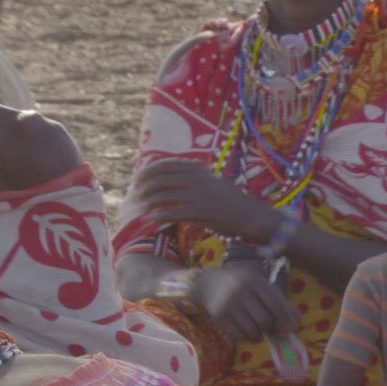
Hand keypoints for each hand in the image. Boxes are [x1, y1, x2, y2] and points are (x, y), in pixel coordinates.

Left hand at [129, 159, 276, 240]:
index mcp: (197, 168)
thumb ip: (190, 177)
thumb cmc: (228, 199)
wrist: (249, 213)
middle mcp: (195, 179)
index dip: (148, 171)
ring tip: (142, 209)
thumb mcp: (210, 180)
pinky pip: (171, 213)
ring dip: (148, 203)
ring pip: (162, 197)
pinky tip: (150, 220)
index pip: (164, 165)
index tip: (138, 179)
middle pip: (160, 180)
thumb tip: (166, 179)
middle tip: (137, 196)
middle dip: (144, 188)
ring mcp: (196, 196)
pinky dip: (157, 217)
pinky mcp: (198, 213)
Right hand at [191, 263, 299, 342]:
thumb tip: (298, 322)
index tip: (290, 329)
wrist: (206, 283)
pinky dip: (245, 337)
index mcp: (254, 280)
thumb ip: (279, 300)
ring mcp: (228, 303)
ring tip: (256, 330)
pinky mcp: (218, 316)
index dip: (285, 320)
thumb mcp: (259, 285)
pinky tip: (244, 330)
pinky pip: (239, 336)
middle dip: (271, 329)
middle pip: (265, 320)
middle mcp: (240, 290)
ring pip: (252, 331)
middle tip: (271, 330)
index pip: (275, 304)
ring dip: (258, 335)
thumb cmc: (240, 285)